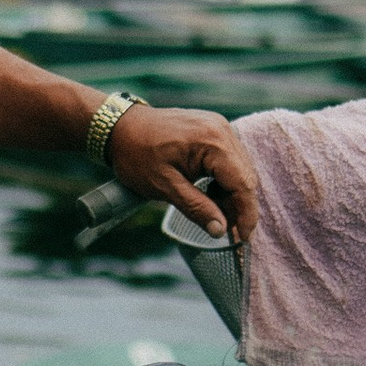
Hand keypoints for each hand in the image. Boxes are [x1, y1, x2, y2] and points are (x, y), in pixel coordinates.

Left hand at [108, 106, 262, 246]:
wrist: (118, 127)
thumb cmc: (136, 155)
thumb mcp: (164, 187)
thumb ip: (196, 208)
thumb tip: (221, 230)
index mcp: (213, 141)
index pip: (243, 183)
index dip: (246, 214)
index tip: (243, 238)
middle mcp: (221, 129)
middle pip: (245, 176)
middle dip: (240, 206)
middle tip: (228, 232)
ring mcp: (217, 126)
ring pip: (239, 168)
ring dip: (232, 194)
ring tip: (216, 216)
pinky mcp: (211, 129)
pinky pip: (229, 158)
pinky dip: (224, 180)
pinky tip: (211, 195)